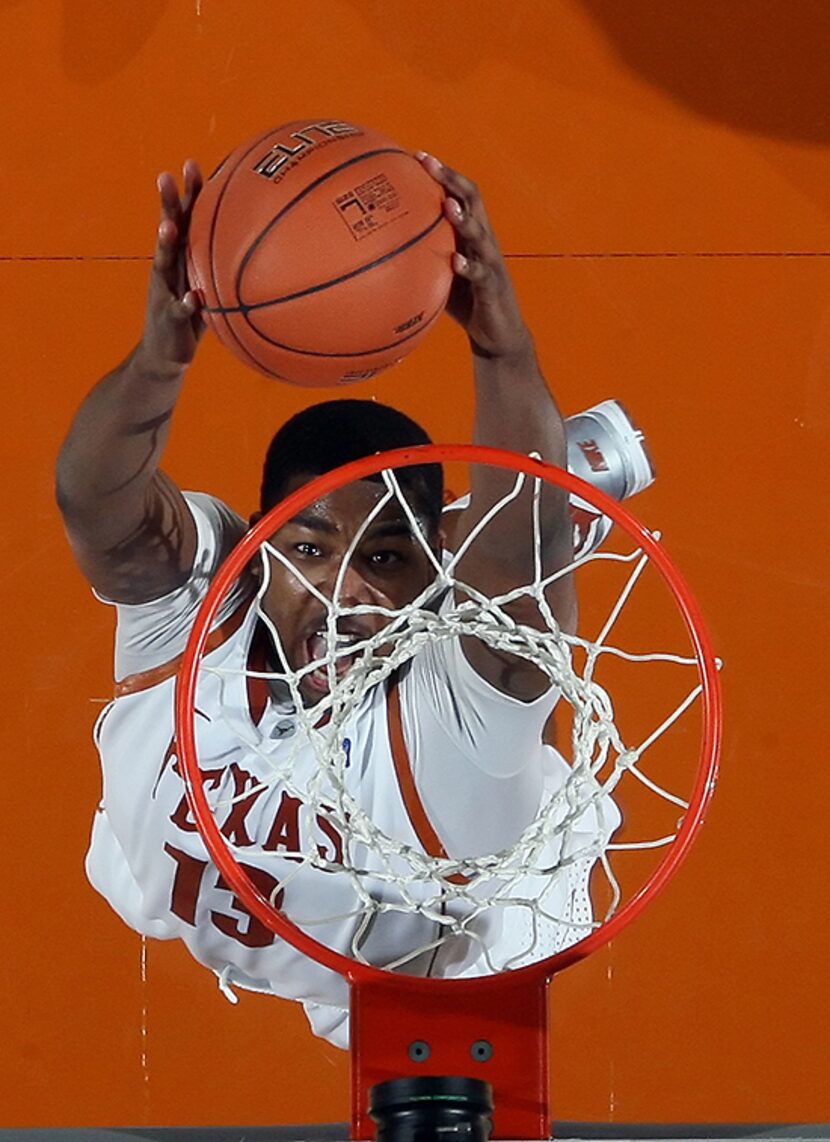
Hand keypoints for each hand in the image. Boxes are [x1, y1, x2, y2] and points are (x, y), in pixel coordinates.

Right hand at [137, 160, 204, 375]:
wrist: (165, 356)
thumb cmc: (192, 316)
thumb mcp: (208, 287)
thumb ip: (222, 266)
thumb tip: (262, 247)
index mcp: (179, 260)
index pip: (184, 220)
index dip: (187, 194)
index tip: (192, 164)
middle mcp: (168, 270)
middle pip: (167, 231)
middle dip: (167, 203)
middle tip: (166, 176)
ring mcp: (164, 293)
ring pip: (164, 265)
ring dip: (166, 245)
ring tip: (168, 227)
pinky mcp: (169, 320)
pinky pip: (178, 311)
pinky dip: (185, 304)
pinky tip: (192, 298)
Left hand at [417, 153, 531, 360]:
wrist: (498, 333)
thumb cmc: (466, 302)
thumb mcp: (440, 275)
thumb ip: (419, 258)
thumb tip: (377, 253)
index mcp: (470, 233)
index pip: (458, 193)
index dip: (441, 173)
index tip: (416, 155)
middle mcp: (483, 240)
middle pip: (472, 199)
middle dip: (451, 178)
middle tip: (429, 164)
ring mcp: (490, 262)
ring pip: (480, 232)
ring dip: (463, 218)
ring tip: (448, 206)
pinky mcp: (493, 287)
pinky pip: (481, 273)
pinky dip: (468, 266)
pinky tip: (455, 262)